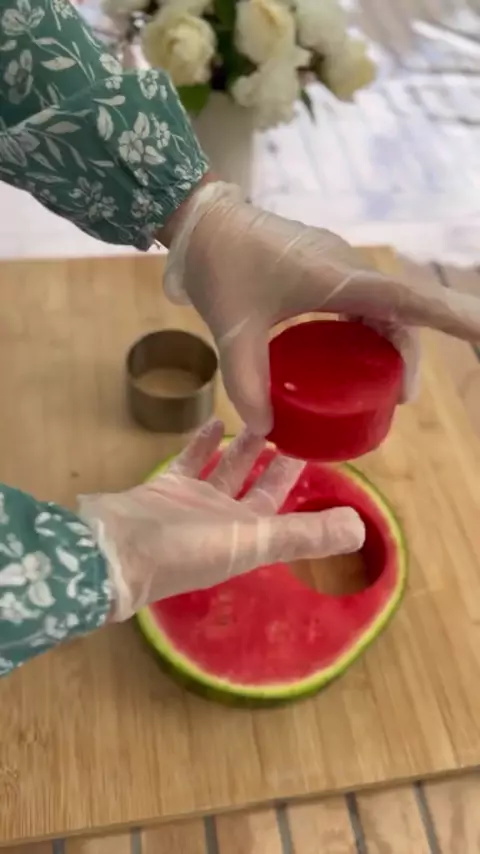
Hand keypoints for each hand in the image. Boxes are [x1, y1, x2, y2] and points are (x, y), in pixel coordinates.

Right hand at [78, 420, 363, 620]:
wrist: (115, 552)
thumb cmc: (185, 550)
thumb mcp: (254, 541)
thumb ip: (304, 534)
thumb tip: (361, 529)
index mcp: (247, 535)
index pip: (281, 502)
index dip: (296, 476)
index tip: (314, 443)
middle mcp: (223, 521)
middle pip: (254, 483)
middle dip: (273, 456)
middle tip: (291, 419)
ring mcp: (192, 504)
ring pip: (223, 469)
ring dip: (241, 444)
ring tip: (259, 414)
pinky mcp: (164, 489)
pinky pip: (189, 462)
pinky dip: (203, 443)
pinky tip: (215, 421)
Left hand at [164, 181, 479, 433]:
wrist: (202, 221)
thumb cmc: (221, 266)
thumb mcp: (232, 332)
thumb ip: (247, 383)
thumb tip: (265, 430)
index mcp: (338, 278)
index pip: (410, 301)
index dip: (454, 318)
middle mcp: (348, 268)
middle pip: (402, 310)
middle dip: (412, 352)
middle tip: (401, 398)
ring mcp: (337, 265)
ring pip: (383, 306)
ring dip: (391, 343)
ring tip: (383, 386)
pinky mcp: (324, 268)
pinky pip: (362, 301)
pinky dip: (369, 330)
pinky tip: (352, 357)